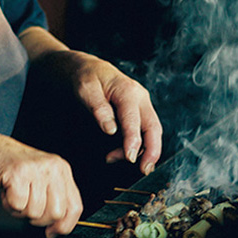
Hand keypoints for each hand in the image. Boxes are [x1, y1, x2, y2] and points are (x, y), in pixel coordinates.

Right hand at [0, 135, 82, 237]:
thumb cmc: (13, 168)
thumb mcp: (42, 179)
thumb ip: (55, 199)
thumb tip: (58, 228)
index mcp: (62, 170)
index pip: (75, 206)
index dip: (64, 226)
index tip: (52, 232)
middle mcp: (52, 168)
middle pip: (56, 213)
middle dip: (39, 219)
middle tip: (27, 206)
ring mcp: (36, 169)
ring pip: (35, 212)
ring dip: (21, 210)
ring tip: (16, 194)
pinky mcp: (17, 173)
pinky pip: (18, 205)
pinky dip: (9, 204)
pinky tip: (7, 191)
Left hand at [40, 50, 162, 174]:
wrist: (84, 66)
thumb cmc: (84, 76)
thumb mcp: (85, 89)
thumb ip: (98, 109)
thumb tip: (110, 130)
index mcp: (128, 91)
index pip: (135, 120)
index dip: (134, 141)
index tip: (131, 158)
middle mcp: (140, 97)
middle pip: (153, 127)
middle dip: (152, 150)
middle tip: (144, 170)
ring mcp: (141, 104)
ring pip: (151, 131)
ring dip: (141, 150)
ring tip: (113, 159)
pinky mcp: (138, 110)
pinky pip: (144, 130)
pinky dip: (136, 144)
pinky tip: (119, 153)